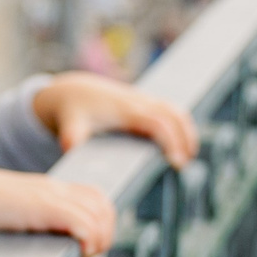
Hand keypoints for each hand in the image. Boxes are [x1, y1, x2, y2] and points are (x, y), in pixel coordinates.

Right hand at [0, 167, 117, 256]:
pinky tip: (77, 254)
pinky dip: (88, 240)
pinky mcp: (43, 207)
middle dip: (105, 235)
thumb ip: (34, 223)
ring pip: (98, 216)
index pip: (96, 198)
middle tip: (87, 255)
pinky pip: (82, 222)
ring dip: (98, 241)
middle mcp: (56, 189)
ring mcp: (51, 197)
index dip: (101, 223)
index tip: (86, 246)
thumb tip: (44, 247)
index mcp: (51, 189)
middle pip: (104, 207)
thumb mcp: (17, 213)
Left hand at [33, 73, 199, 166]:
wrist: (72, 91)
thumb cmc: (72, 112)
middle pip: (174, 115)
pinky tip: (182, 144)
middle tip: (185, 165)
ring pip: (176, 110)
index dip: (172, 141)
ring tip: (188, 156)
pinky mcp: (144, 101)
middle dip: (185, 138)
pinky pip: (171, 110)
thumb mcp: (69, 126)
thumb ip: (71, 138)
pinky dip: (181, 124)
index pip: (158, 123)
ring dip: (187, 131)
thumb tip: (71, 150)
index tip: (177, 162)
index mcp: (125, 110)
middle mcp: (139, 102)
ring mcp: (143, 99)